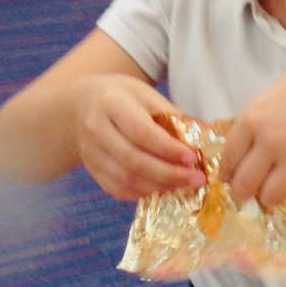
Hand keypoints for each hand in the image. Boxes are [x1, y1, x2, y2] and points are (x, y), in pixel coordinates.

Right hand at [72, 75, 206, 199]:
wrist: (81, 105)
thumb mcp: (145, 94)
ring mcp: (90, 153)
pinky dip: (142, 193)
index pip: (142, 132)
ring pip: (126, 179)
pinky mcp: (91, 170)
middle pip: (134, 160)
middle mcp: (96, 130)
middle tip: (197, 179)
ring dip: (159, 186)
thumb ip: (171, 115)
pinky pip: (117, 189)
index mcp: (111, 104)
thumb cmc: (121, 96)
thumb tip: (204, 137)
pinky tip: (162, 188)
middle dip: (169, 174)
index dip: (168, 149)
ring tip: (184, 185)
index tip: (193, 158)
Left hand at [218, 48, 285, 207]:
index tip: (231, 179)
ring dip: (271, 197)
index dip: (227, 175)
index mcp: (251, 122)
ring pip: (271, 197)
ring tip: (277, 189)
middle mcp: (270, 142)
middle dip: (242, 194)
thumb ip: (250, 130)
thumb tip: (239, 161)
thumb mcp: (264, 102)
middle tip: (249, 193)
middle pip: (244, 185)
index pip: (228, 161)